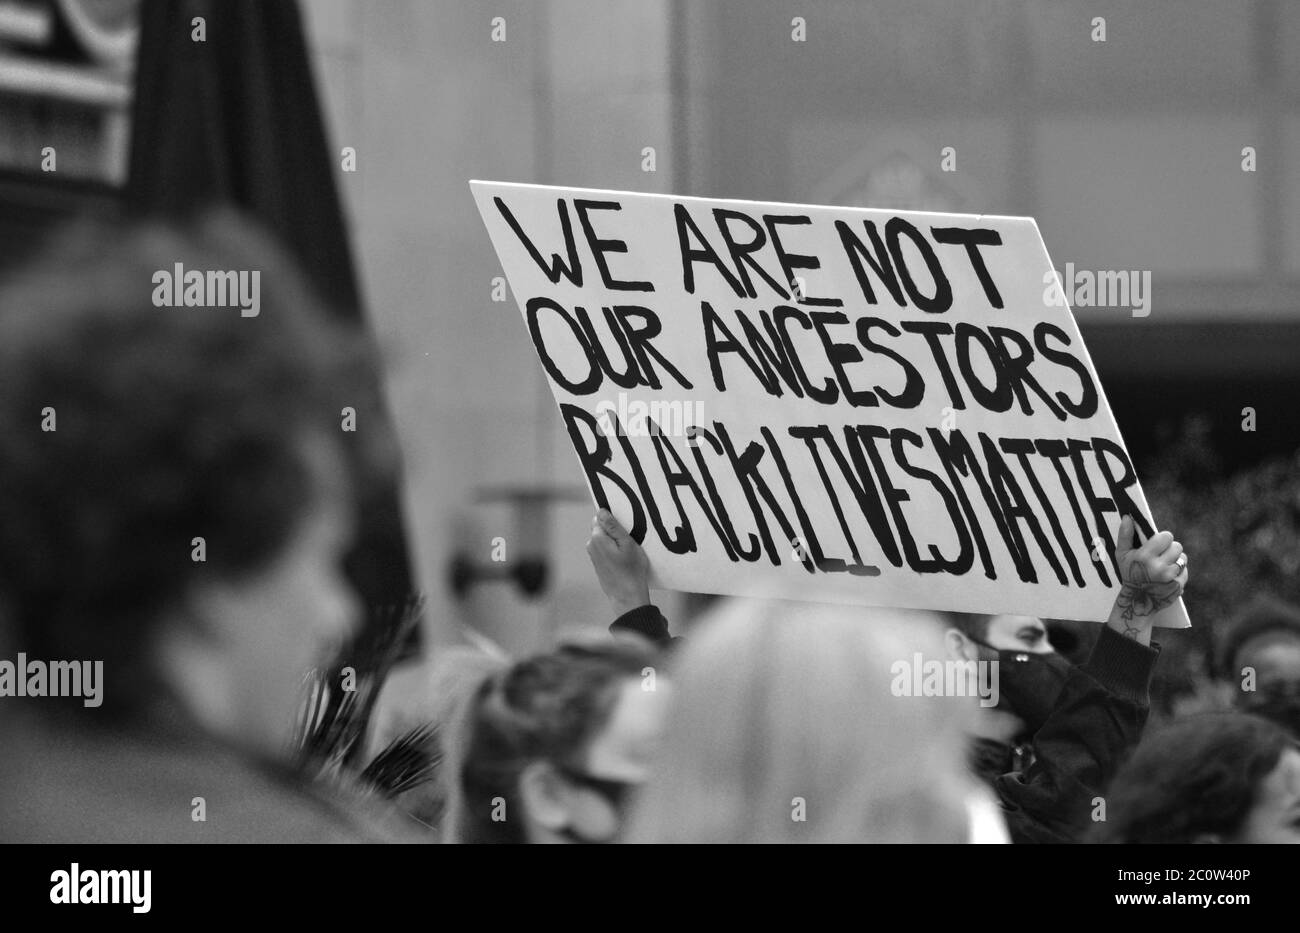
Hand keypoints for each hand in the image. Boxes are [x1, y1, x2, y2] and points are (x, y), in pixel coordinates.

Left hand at [585, 509, 650, 616]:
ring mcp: (593, 555)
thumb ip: (613, 526)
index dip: (613, 519)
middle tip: (629, 540)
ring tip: (627, 551)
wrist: (627, 597)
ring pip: (604, 539)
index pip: (600, 517)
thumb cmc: (631, 570)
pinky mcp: (597, 563)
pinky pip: (604, 549)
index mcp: (597, 537)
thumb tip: (601, 511)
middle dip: (613, 530)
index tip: (625, 528)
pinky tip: (623, 559)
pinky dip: (613, 550)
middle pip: (601, 527)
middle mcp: (591, 545)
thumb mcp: (627, 543)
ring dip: (614, 541)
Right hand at [1110, 515, 1187, 636]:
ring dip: (1176, 560)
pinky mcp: (1178, 586)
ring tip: (1164, 566)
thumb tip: (1128, 517)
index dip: (1162, 538)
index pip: (1166, 536)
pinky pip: (1185, 571)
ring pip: (1183, 558)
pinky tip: (1168, 576)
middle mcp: (1159, 567)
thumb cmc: (1128, 573)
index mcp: (1145, 556)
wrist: (1137, 601)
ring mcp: (1170, 577)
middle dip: (1170, 549)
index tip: (1157, 544)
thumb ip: (1124, 535)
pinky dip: (1179, 572)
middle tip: (1161, 556)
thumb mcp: (1122, 555)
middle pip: (1177, 546)